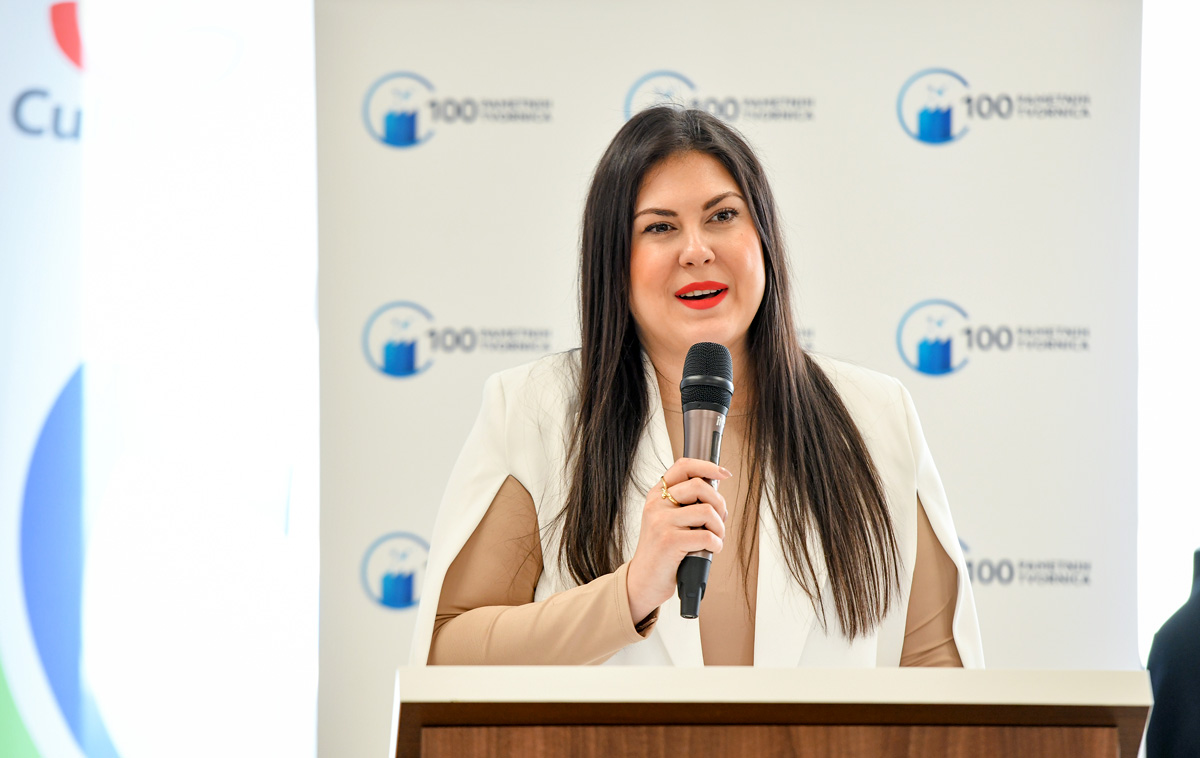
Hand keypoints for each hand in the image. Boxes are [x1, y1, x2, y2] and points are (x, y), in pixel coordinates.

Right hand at [626, 458, 730, 621]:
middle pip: (700, 486)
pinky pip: (707, 536)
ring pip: (707, 511)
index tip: (724, 473)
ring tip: (715, 538)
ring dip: (720, 528)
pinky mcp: (669, 541)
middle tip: (719, 521)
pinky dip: (717, 544)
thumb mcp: (667, 520)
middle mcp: (656, 504)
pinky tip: (711, 550)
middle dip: (720, 503)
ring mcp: (661, 522)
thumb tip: (716, 488)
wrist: (643, 580)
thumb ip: (686, 503)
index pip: (683, 466)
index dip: (707, 466)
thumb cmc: (662, 551)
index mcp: (657, 495)